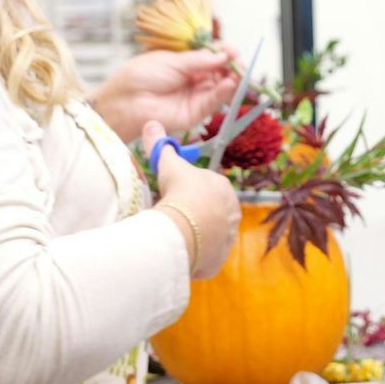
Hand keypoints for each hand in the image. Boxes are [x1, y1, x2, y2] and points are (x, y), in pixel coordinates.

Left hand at [91, 48, 241, 142]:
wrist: (125, 100)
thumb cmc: (141, 76)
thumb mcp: (172, 61)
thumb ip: (199, 60)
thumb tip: (224, 55)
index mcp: (189, 63)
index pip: (215, 56)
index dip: (226, 53)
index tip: (232, 50)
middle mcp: (196, 79)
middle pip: (224, 72)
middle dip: (234, 66)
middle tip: (238, 61)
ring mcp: (198, 96)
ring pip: (224, 87)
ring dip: (235, 79)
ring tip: (237, 73)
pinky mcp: (198, 112)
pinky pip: (216, 101)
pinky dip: (226, 92)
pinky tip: (230, 83)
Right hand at [142, 121, 239, 278]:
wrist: (183, 228)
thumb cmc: (180, 192)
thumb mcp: (169, 165)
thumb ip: (162, 146)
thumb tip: (152, 124)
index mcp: (224, 188)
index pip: (207, 188)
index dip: (188, 191)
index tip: (173, 196)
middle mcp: (232, 213)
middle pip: (210, 212)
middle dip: (193, 214)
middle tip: (172, 216)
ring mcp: (227, 238)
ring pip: (209, 235)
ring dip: (194, 235)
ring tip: (173, 234)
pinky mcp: (218, 259)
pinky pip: (205, 257)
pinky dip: (193, 255)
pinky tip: (178, 251)